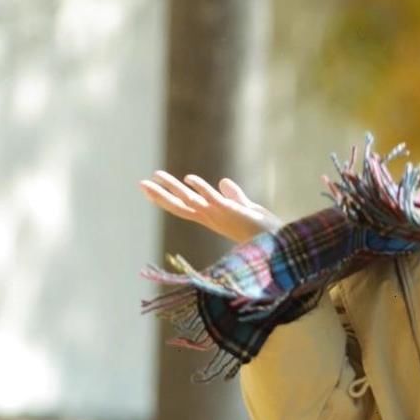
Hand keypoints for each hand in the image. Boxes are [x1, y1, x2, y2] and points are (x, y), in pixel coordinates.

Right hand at [138, 171, 281, 244]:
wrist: (278, 243)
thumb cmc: (262, 229)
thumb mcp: (243, 208)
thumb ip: (233, 196)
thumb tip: (224, 182)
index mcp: (211, 217)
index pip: (184, 206)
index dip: (167, 197)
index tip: (150, 189)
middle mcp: (211, 218)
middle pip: (180, 205)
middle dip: (160, 195)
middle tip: (141, 183)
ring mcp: (218, 215)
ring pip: (189, 201)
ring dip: (172, 188)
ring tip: (156, 176)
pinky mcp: (230, 211)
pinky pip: (212, 199)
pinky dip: (202, 188)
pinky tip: (189, 179)